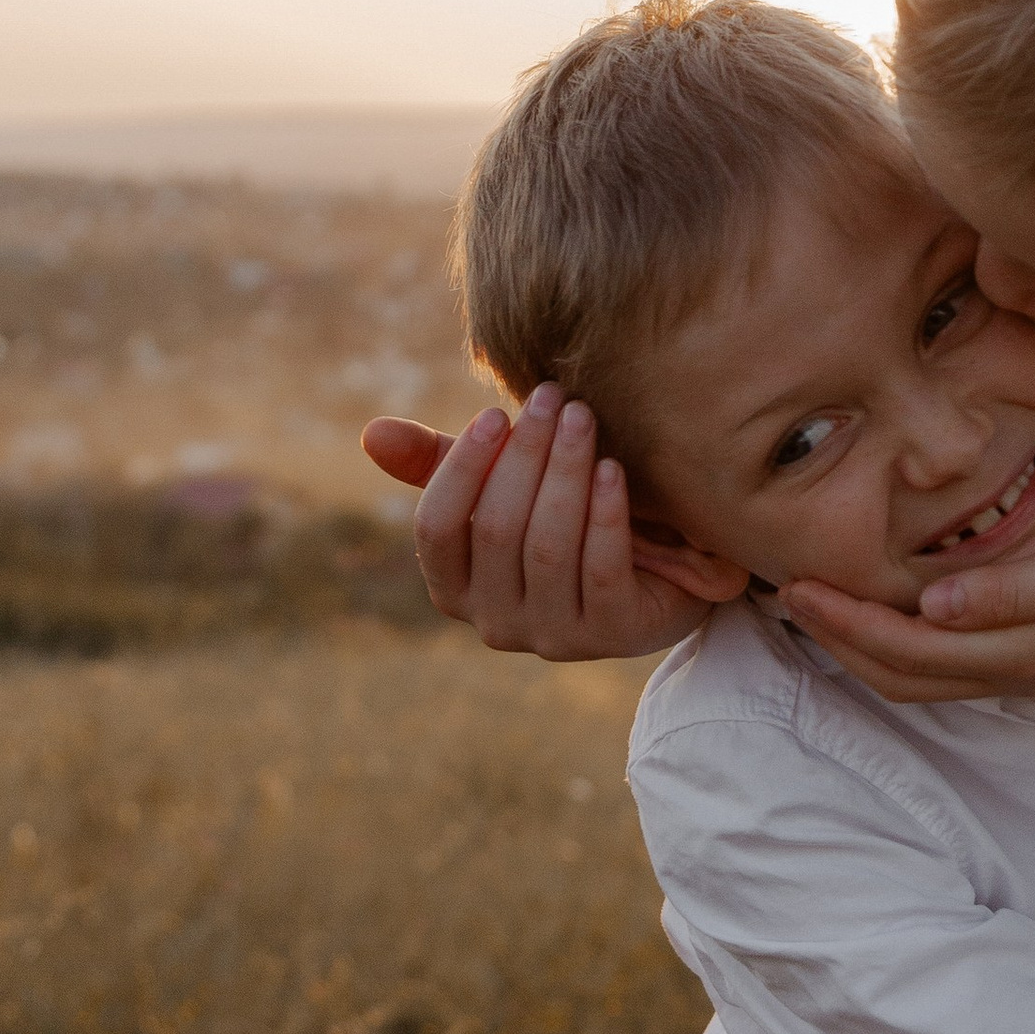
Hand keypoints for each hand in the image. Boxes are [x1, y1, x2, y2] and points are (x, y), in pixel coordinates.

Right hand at [361, 391, 727, 660]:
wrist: (664, 564)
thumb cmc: (564, 516)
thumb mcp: (503, 486)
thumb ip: (442, 462)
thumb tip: (370, 433)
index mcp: (456, 588)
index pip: (436, 529)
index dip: (461, 469)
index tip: (495, 413)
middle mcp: (495, 622)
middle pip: (496, 531)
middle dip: (524, 456)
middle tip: (553, 396)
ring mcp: (552, 636)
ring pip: (547, 547)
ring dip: (565, 474)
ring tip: (583, 418)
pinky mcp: (610, 636)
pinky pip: (600, 569)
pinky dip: (604, 515)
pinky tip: (613, 468)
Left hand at [784, 510, 1034, 705]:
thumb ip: (1011, 592)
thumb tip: (935, 607)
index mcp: (1013, 650)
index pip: (905, 648)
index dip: (845, 622)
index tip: (798, 584)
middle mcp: (1004, 671)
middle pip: (896, 674)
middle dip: (835, 639)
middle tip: (785, 593)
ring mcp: (1013, 670)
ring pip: (913, 677)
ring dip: (857, 647)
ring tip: (816, 605)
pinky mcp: (1022, 657)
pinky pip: (937, 666)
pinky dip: (892, 645)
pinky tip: (879, 612)